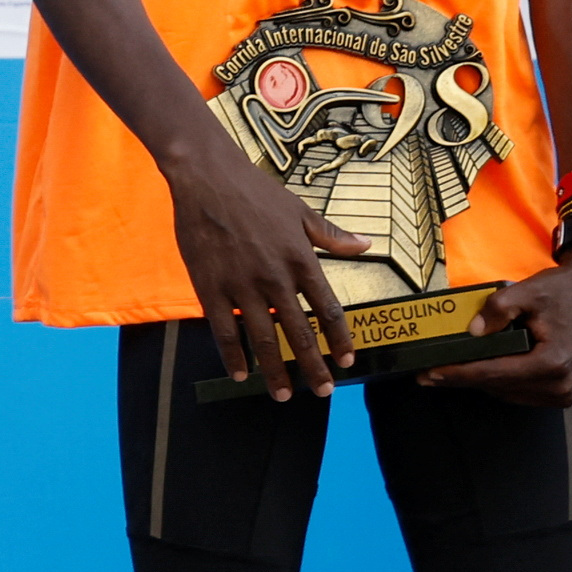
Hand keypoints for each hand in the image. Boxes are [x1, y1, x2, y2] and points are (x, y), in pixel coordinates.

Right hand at [164, 143, 375, 399]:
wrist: (205, 175)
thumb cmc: (255, 190)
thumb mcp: (299, 210)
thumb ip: (331, 235)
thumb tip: (366, 245)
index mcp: (301, 260)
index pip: (328, 311)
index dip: (339, 340)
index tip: (346, 361)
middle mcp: (275, 278)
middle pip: (298, 333)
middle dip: (313, 367)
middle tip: (324, 392)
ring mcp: (241, 285)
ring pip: (262, 338)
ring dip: (275, 371)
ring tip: (284, 396)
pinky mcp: (210, 286)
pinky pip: (222, 329)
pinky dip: (233, 355)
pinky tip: (240, 373)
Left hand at [422, 248, 571, 403]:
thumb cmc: (563, 292)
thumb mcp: (527, 291)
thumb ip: (497, 309)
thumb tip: (473, 331)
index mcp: (552, 363)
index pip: (494, 373)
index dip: (458, 374)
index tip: (429, 374)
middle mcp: (560, 385)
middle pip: (498, 387)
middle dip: (463, 379)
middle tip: (429, 373)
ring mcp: (563, 392)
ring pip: (508, 393)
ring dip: (481, 381)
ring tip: (450, 370)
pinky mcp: (563, 392)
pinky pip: (521, 392)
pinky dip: (500, 382)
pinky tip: (480, 369)